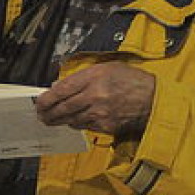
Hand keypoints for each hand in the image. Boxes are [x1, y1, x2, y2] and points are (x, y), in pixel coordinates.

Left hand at [36, 61, 155, 139]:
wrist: (155, 99)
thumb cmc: (132, 81)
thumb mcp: (108, 68)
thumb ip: (83, 76)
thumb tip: (59, 85)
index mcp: (95, 77)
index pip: (63, 89)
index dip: (47, 98)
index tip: (40, 102)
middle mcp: (96, 95)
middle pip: (63, 107)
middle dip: (48, 113)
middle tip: (41, 115)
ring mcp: (101, 112)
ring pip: (71, 119)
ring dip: (59, 120)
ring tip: (51, 119)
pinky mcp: (106, 126)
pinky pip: (85, 126)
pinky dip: (77, 123)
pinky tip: (73, 121)